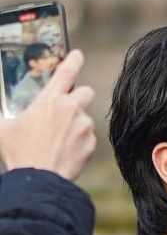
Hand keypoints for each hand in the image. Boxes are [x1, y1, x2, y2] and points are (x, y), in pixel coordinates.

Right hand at [0, 49, 95, 179]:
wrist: (40, 179)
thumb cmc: (20, 152)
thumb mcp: (6, 127)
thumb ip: (10, 113)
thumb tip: (9, 111)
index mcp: (50, 100)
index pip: (67, 71)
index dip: (73, 60)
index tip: (78, 55)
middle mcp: (71, 109)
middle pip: (86, 91)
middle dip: (79, 96)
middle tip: (68, 107)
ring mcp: (84, 127)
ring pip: (86, 118)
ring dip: (77, 123)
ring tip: (60, 138)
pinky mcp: (91, 143)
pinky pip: (88, 137)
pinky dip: (80, 142)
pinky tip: (66, 151)